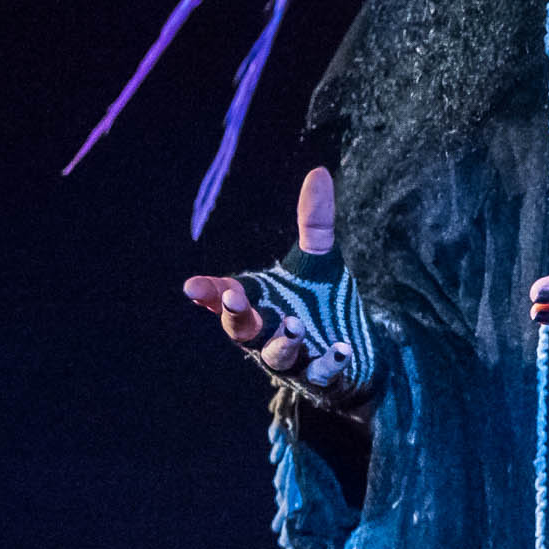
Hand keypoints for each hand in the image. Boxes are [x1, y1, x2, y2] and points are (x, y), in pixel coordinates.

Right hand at [184, 167, 369, 399]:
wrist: (356, 348)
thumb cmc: (322, 303)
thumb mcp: (318, 260)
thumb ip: (314, 221)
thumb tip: (319, 172)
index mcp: (259, 305)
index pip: (225, 298)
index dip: (208, 293)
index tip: (192, 286)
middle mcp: (267, 335)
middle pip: (242, 331)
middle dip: (235, 316)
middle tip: (232, 299)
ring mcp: (294, 360)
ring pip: (280, 356)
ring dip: (285, 340)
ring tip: (295, 325)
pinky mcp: (323, 377)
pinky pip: (323, 373)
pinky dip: (330, 361)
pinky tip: (341, 349)